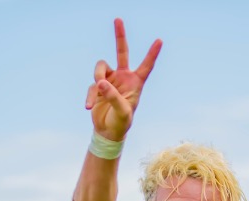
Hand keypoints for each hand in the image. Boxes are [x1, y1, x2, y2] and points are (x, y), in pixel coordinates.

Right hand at [85, 18, 161, 140]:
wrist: (107, 132)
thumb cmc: (121, 123)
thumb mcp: (122, 112)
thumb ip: (113, 96)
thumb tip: (100, 82)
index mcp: (136, 83)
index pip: (146, 66)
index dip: (152, 54)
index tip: (159, 41)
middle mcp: (124, 78)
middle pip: (122, 52)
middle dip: (120, 35)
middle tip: (118, 19)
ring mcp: (110, 80)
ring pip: (101, 67)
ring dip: (98, 75)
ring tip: (98, 90)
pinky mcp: (98, 86)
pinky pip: (92, 84)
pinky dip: (90, 95)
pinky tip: (89, 107)